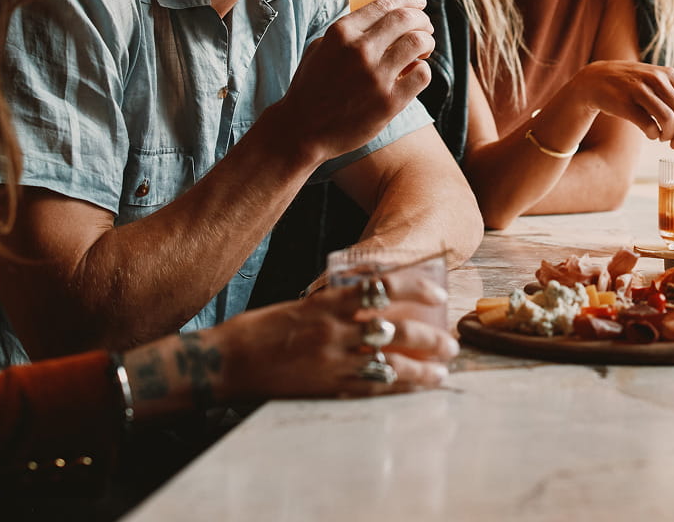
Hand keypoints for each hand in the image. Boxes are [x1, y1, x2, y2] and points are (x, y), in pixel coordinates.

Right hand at [212, 278, 456, 399]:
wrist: (224, 363)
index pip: (382, 285)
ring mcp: (333, 360)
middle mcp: (335, 329)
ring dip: (423, 365)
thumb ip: (331, 306)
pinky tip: (417, 387)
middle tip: (450, 340)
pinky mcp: (327, 387)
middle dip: (430, 335)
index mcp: (327, 302)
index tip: (438, 290)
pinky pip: (372, 386)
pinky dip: (399, 386)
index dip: (416, 285)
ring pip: (392, 360)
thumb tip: (362, 305)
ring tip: (443, 368)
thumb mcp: (297, 306)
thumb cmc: (256, 331)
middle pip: (398, 327)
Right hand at [275, 0, 434, 158]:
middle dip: (422, 19)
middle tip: (425, 27)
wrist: (301, 131)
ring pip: (419, 43)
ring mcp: (376, 77)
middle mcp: (360, 50)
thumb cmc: (311, 88)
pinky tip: (414, 73)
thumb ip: (348, 32)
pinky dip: (423, 69)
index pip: (385, 5)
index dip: (408, 0)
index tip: (419, 1)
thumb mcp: (320, 48)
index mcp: (341, 33)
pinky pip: (422, 74)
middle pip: (407, 19)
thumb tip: (381, 19)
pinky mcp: (389, 102)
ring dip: (427, 42)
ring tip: (423, 50)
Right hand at [570, 60, 673, 147]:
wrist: (596, 79)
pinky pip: (649, 125)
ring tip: (663, 138)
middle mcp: (658, 79)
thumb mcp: (657, 82)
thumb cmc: (634, 87)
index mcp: (670, 75)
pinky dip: (653, 134)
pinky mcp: (625, 102)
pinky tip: (650, 133)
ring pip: (669, 119)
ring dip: (669, 136)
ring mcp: (640, 89)